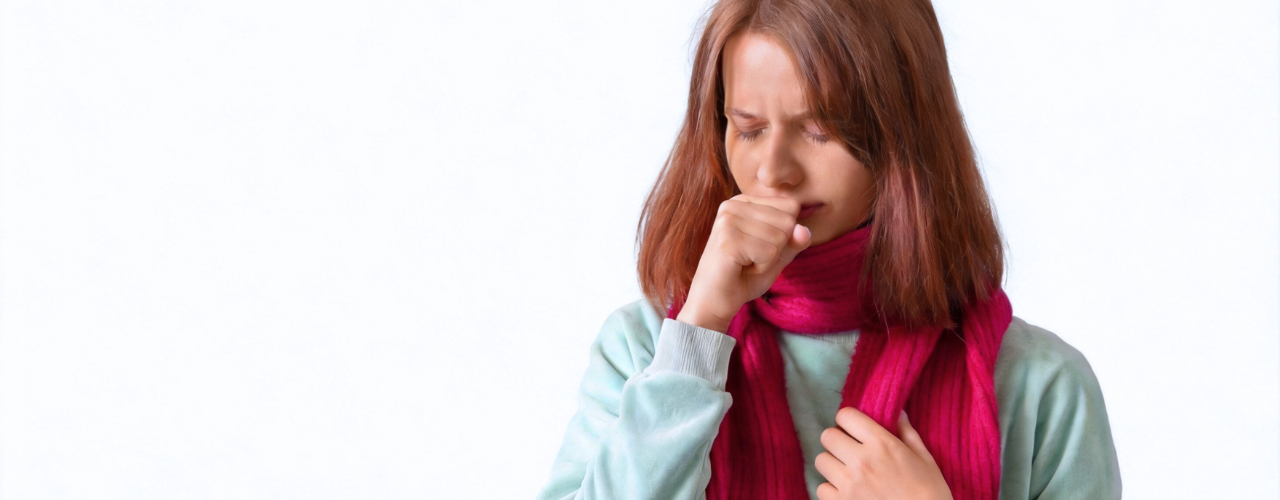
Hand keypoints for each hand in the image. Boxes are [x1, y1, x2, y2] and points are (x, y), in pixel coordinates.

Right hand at [677, 194, 811, 332]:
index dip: (784, 234)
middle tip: (750, 259)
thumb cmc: (742, 277)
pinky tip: (740, 269)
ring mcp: (728, 220)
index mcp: (744, 202)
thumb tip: (805, 231)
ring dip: (768, 260)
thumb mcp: (776, 256)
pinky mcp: (728, 239)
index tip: (758, 247)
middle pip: (788, 221)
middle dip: (777, 248)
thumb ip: (793, 241)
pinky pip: (769, 252)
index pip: (790, 206)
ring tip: (744, 264)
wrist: (713, 302)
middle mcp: (733, 205)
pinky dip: (761, 267)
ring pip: (780, 236)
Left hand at [814, 407, 952, 499]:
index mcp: (882, 444)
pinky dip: (832, 490)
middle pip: (828, 436)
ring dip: (833, 464)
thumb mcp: (925, 459)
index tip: (854, 429)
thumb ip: (908, 434)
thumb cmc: (929, 493)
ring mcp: (849, 483)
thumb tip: (898, 413)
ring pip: (821, 461)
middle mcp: (861, 460)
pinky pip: (822, 488)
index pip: (846, 416)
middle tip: (849, 450)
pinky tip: (847, 492)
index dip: (848, 420)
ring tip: (848, 472)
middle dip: (837, 441)